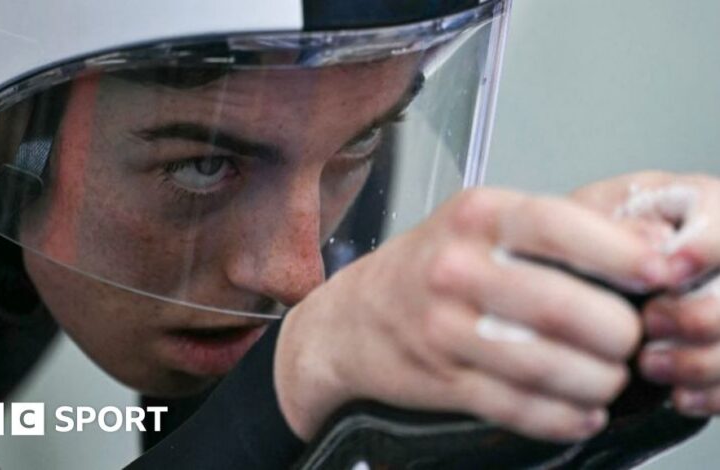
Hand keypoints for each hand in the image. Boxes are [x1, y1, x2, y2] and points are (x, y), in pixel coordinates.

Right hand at [274, 187, 672, 442]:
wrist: (356, 317)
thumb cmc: (428, 264)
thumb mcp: (482, 222)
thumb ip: (556, 229)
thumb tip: (649, 249)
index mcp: (476, 216)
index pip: (561, 226)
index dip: (622, 253)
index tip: (661, 274)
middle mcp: (456, 267)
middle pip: (561, 306)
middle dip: (619, 333)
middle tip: (635, 339)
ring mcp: (444, 327)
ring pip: (545, 364)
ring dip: (597, 380)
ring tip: (610, 378)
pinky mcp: (443, 379)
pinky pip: (517, 407)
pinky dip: (562, 417)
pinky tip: (581, 411)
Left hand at [573, 171, 719, 416]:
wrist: (577, 282)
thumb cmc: (581, 244)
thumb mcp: (583, 220)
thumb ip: (616, 227)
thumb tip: (657, 243)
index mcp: (693, 201)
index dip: (706, 247)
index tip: (671, 271)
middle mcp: (718, 249)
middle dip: (699, 314)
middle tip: (650, 323)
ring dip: (701, 360)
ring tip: (650, 364)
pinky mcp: (719, 343)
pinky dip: (712, 392)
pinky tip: (679, 394)